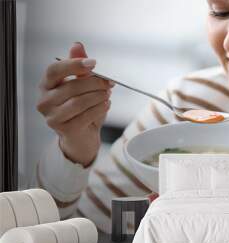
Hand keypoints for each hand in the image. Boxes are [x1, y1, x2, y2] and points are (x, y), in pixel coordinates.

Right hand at [37, 42, 114, 166]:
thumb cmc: (81, 108)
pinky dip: (100, 108)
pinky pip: (86, 115)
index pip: (54, 70)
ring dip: (98, 96)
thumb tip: (77, 45)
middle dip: (95, 83)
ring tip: (107, 94)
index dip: (74, 64)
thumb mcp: (81, 84)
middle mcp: (44, 101)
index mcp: (46, 85)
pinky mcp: (63, 129)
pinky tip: (106, 105)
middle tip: (109, 82)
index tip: (94, 63)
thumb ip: (79, 66)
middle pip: (71, 86)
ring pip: (79, 102)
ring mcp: (52, 117)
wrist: (82, 136)